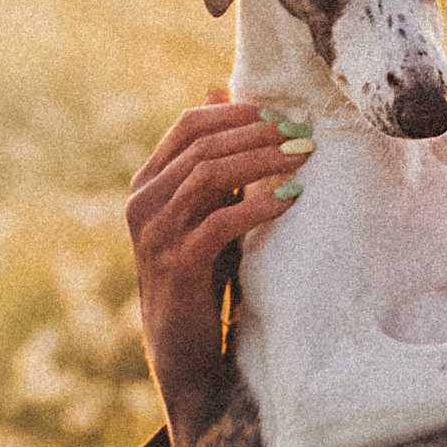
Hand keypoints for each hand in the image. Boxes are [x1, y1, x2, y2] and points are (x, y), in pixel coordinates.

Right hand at [127, 89, 310, 446]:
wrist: (184, 352)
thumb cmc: (201, 277)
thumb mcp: (205, 211)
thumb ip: (210, 161)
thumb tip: (221, 93)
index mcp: (147, 184)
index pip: (189, 125)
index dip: (238, 113)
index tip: (284, 114)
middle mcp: (143, 203)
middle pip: (203, 144)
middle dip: (258, 133)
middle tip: (304, 134)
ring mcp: (156, 233)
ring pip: (210, 174)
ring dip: (263, 160)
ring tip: (304, 157)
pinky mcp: (177, 263)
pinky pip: (221, 220)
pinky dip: (259, 205)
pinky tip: (292, 200)